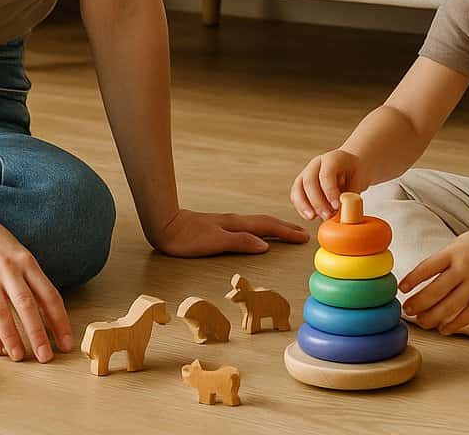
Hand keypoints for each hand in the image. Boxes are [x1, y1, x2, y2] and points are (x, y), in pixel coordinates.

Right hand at [0, 206, 73, 363]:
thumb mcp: (21, 255)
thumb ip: (32, 281)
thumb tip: (49, 313)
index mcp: (27, 262)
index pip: (49, 295)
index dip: (60, 321)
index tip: (66, 342)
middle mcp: (9, 268)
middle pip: (27, 305)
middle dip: (38, 334)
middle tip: (46, 357)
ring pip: (1, 312)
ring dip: (12, 337)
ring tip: (20, 356)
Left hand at [152, 207, 309, 255]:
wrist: (164, 225)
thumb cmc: (186, 238)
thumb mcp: (215, 242)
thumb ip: (240, 242)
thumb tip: (266, 246)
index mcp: (236, 225)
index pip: (268, 228)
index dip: (287, 233)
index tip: (304, 238)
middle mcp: (235, 221)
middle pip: (266, 223)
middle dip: (285, 228)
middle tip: (304, 234)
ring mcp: (227, 223)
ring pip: (258, 224)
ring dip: (275, 228)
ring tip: (287, 232)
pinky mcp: (220, 227)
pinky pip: (249, 227)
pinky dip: (261, 229)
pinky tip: (258, 234)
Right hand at [290, 148, 364, 219]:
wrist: (352, 166)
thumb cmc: (356, 172)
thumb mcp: (360, 180)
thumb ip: (351, 195)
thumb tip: (346, 212)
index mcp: (333, 159)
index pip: (326, 174)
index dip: (330, 192)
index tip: (337, 206)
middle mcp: (317, 164)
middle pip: (309, 181)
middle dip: (317, 202)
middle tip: (327, 216)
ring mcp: (307, 172)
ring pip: (298, 188)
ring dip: (304, 205)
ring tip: (314, 218)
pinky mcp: (302, 183)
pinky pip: (296, 195)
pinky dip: (301, 207)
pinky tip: (310, 216)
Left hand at [400, 224, 468, 334]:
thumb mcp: (455, 245)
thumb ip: (440, 262)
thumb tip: (416, 282)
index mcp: (454, 252)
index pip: (427, 267)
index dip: (412, 280)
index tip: (401, 289)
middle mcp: (464, 268)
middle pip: (437, 291)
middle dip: (418, 303)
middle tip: (407, 310)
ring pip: (451, 307)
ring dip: (432, 317)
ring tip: (421, 321)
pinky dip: (454, 325)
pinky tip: (442, 329)